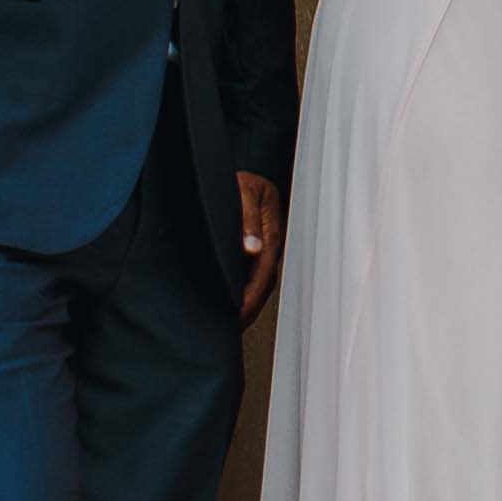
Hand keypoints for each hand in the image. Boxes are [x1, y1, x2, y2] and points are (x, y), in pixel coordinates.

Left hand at [236, 173, 285, 319]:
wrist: (243, 173)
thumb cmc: (242, 179)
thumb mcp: (244, 191)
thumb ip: (247, 218)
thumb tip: (252, 249)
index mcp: (271, 233)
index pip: (263, 273)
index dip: (251, 295)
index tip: (238, 313)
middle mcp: (269, 243)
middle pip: (263, 283)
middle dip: (250, 307)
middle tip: (234, 327)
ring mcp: (263, 246)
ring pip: (259, 281)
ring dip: (248, 302)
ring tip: (233, 322)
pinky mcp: (254, 247)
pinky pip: (251, 273)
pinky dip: (243, 290)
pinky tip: (231, 300)